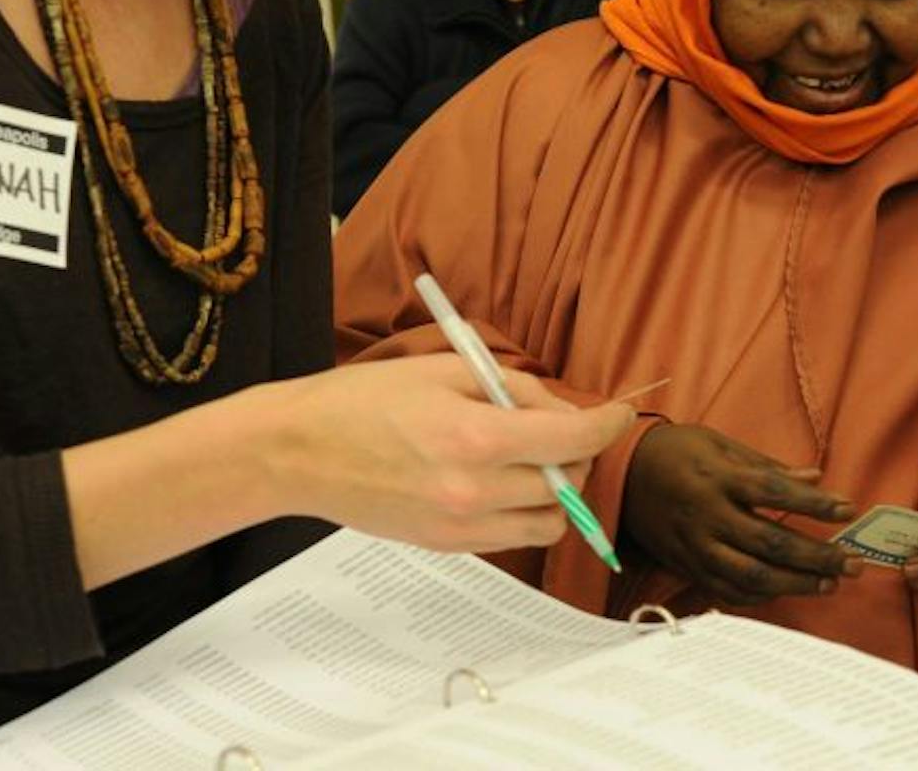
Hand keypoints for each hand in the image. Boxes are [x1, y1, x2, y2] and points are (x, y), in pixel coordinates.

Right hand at [270, 353, 634, 554]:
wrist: (298, 452)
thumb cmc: (364, 400)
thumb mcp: (444, 370)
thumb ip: (513, 390)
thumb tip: (563, 413)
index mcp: (476, 436)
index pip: (572, 441)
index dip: (606, 425)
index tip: (619, 414)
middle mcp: (474, 490)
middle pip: (567, 484)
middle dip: (576, 455)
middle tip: (557, 430)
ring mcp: (460, 526)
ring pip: (548, 522)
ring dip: (553, 492)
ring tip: (527, 461)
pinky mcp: (445, 546)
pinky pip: (512, 538)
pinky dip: (521, 513)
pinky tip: (496, 483)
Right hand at [620, 424, 859, 605]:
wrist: (621, 474)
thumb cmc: (677, 452)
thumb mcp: (720, 444)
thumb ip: (768, 466)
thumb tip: (816, 476)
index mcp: (718, 477)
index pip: (774, 491)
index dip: (814, 502)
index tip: (848, 508)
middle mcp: (707, 514)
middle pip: (770, 542)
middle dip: (817, 556)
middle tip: (853, 564)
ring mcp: (696, 546)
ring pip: (751, 575)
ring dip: (795, 584)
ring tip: (829, 584)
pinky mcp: (687, 566)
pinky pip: (728, 591)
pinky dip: (761, 597)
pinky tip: (787, 591)